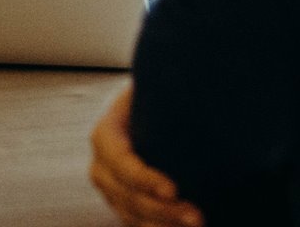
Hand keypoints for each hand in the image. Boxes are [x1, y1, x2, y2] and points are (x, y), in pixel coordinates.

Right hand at [89, 85, 201, 226]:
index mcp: (106, 133)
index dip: (144, 179)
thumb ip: (165, 94)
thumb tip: (195, 94)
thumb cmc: (159, 95)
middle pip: (126, 195)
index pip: (120, 161)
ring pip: (132, 215)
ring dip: (163, 225)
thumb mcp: (155, 87)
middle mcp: (102, 164)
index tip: (174, 189)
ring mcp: (112, 188)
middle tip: (197, 216)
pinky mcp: (125, 203)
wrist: (155, 108)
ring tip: (197, 224)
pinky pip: (138, 222)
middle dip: (162, 210)